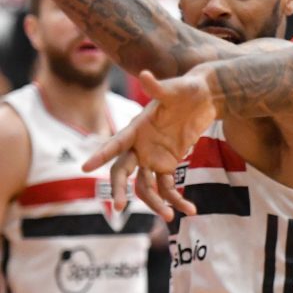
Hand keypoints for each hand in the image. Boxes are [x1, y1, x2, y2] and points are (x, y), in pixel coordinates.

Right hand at [83, 69, 215, 218]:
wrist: (205, 96)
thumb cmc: (187, 88)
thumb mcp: (176, 88)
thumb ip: (159, 87)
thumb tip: (146, 75)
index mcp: (137, 127)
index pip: (116, 143)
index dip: (101, 154)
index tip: (86, 167)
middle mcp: (140, 145)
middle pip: (123, 171)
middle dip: (119, 189)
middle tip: (117, 207)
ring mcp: (153, 156)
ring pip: (146, 185)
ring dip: (155, 202)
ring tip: (169, 217)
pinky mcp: (169, 163)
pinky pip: (168, 186)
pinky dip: (176, 199)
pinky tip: (189, 209)